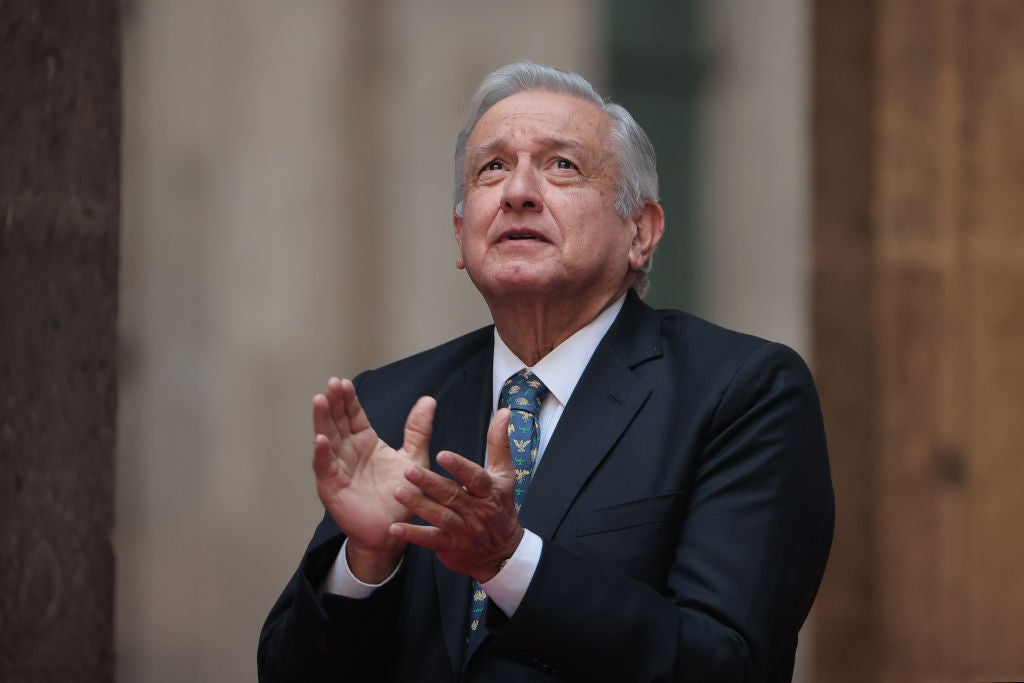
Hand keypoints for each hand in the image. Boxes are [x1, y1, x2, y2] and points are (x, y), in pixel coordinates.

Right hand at [312, 377, 434, 581]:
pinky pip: (326, 467)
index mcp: (365, 442)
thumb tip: (428, 400)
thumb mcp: (413, 458)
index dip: (348, 399)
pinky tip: (321, 440)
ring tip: (320, 401)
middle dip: (334, 402)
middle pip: (337, 421)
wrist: (394, 530)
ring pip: (327, 439)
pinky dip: (322, 454)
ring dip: (322, 421)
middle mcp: (348, 451)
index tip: (344, 382)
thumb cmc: (401, 495)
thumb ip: (418, 430)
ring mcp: (338, 468)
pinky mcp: (332, 486)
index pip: (353, 415)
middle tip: (332, 384)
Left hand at [389, 408, 522, 582]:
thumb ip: (499, 442)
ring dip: (418, 505)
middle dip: (430, 483)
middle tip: (408, 470)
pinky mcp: (450, 546)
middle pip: (452, 495)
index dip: (459, 467)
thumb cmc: (500, 505)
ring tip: (398, 493)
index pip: (475, 477)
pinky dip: (413, 535)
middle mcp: (476, 510)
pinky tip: (395, 528)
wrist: (502, 552)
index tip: (442, 455)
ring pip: (439, 516)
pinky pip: (430, 540)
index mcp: (489, 490)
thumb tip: (504, 412)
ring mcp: (463, 530)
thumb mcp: (504, 474)